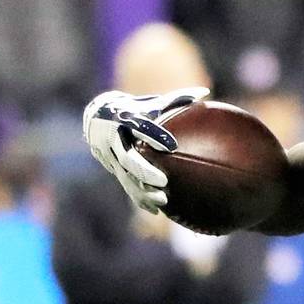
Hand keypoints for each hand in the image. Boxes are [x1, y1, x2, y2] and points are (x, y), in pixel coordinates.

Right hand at [82, 86, 208, 211]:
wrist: (97, 115)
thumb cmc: (134, 107)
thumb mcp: (151, 102)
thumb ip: (177, 100)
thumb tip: (206, 93)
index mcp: (127, 119)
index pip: (140, 127)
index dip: (154, 136)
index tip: (171, 146)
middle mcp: (116, 138)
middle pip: (128, 158)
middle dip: (145, 171)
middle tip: (164, 181)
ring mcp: (110, 155)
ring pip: (125, 176)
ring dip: (143, 191)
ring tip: (163, 201)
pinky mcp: (111, 167)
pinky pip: (125, 185)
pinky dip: (139, 198)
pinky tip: (156, 210)